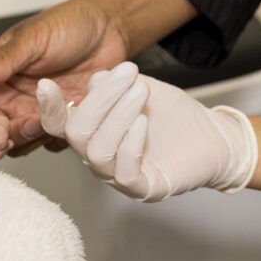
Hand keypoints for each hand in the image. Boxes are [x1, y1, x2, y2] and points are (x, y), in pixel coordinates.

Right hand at [0, 0, 130, 142]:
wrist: (110, 28)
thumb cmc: (70, 24)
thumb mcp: (32, 38)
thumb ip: (1, 61)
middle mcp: (10, 99)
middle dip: (4, 135)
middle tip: (28, 120)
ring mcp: (35, 112)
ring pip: (18, 145)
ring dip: (32, 137)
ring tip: (52, 114)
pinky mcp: (61, 122)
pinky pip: (51, 143)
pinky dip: (59, 136)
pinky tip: (71, 114)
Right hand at [35, 62, 256, 202]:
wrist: (213, 137)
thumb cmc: (174, 116)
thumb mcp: (141, 89)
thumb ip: (115, 85)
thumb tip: (94, 80)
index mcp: (93, 130)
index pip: (60, 123)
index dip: (49, 107)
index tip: (47, 84)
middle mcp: (99, 155)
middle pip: (77, 133)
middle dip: (100, 99)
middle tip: (128, 72)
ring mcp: (118, 175)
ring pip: (97, 151)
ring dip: (117, 116)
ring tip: (141, 92)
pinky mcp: (142, 188)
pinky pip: (124, 172)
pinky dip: (130, 143)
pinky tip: (143, 122)